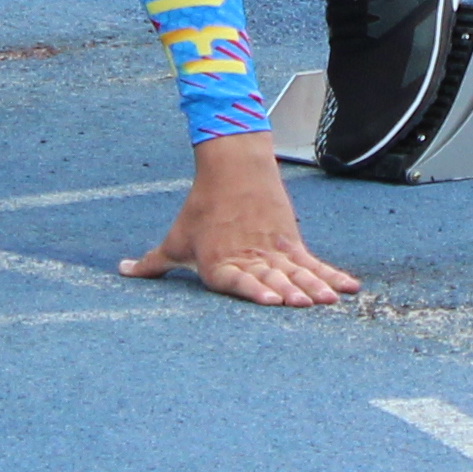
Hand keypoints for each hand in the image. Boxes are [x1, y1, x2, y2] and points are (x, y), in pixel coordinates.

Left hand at [118, 130, 361, 306]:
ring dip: (315, 287)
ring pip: (297, 272)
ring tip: (331, 300)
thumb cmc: (201, 208)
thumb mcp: (176, 238)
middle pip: (273, 276)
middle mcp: (249, 258)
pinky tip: (350, 288)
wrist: (233, 167)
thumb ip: (153, 263)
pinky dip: (332, 275)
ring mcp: (273, 250)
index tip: (272, 299)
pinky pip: (313, 263)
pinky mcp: (290, 242)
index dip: (254, 290)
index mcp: (219, 262)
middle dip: (291, 292)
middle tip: (306, 304)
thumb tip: (123, 272)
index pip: (238, 279)